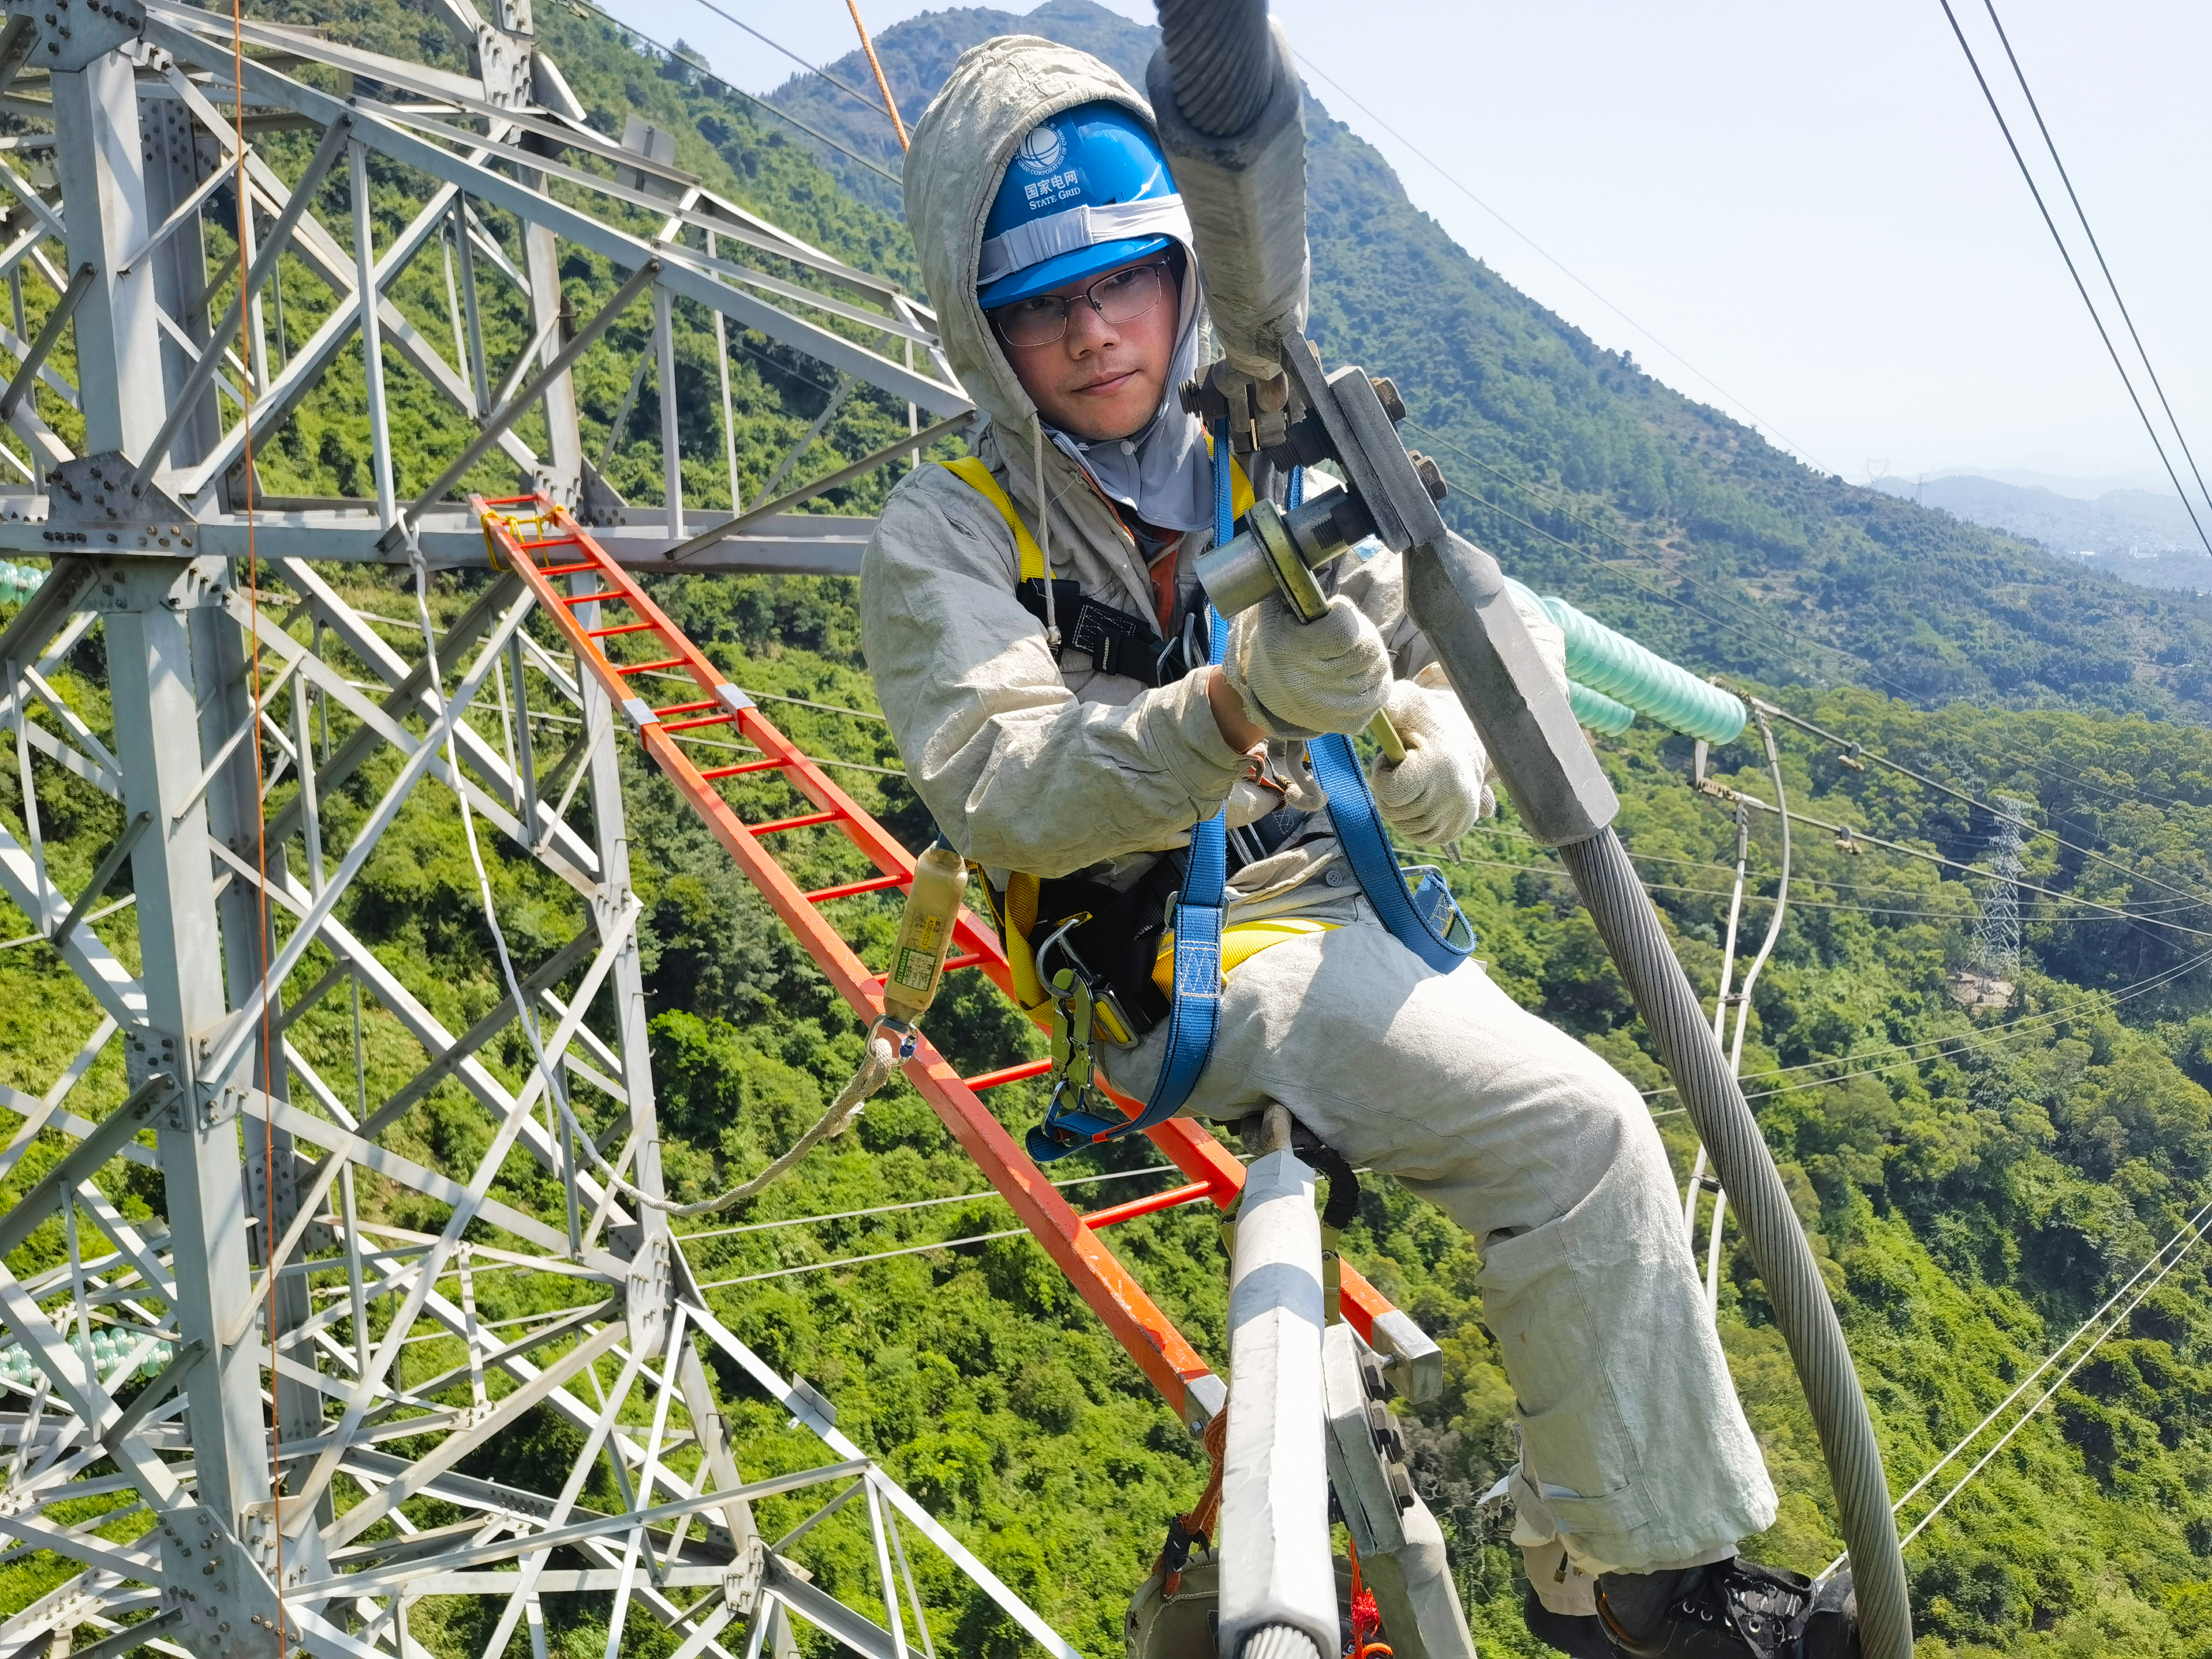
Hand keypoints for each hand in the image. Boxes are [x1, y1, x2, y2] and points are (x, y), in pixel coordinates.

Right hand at [1222, 592, 1390, 739]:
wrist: (1270, 695)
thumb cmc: (1279, 642)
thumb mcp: (1275, 612)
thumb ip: (1296, 588)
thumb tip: (1311, 558)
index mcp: (1288, 650)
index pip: (1345, 631)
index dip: (1344, 615)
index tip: (1333, 614)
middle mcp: (1308, 684)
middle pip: (1368, 650)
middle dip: (1362, 635)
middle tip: (1345, 635)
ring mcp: (1331, 708)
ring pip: (1379, 669)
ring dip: (1370, 656)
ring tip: (1348, 654)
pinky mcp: (1349, 723)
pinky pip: (1382, 692)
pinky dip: (1375, 679)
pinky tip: (1355, 674)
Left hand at [1367, 673, 1490, 845]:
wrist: (1464, 739)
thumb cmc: (1426, 721)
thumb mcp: (1409, 703)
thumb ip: (1391, 702)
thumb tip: (1374, 704)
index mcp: (1439, 765)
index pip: (1391, 792)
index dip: (1383, 775)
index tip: (1394, 758)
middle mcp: (1453, 794)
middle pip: (1393, 812)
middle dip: (1389, 792)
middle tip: (1404, 770)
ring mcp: (1459, 815)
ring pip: (1404, 828)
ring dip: (1400, 808)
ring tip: (1415, 782)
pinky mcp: (1460, 828)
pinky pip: (1420, 838)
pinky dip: (1413, 822)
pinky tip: (1422, 799)